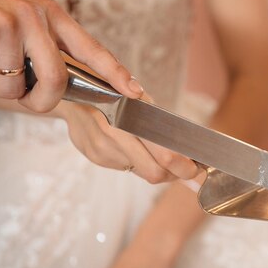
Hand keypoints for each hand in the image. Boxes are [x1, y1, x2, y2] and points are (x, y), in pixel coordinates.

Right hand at [0, 0, 143, 111]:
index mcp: (51, 14)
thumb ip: (45, 47)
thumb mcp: (22, 20)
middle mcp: (34, 16)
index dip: (116, 73)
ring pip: (12, 87)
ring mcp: (6, 22)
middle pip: (56, 80)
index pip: (92, 49)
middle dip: (40, 101)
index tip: (135, 92)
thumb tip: (62, 87)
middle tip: (25, 98)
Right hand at [55, 100, 198, 182]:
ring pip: (140, 171)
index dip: (184, 167)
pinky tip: (133, 148)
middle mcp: (114, 136)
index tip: (195, 168)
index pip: (165, 156)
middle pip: (154, 173)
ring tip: (159, 154)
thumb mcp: (140, 98)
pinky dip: (135, 162)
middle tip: (183, 168)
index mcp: (131, 118)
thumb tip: (191, 144)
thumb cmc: (114, 93)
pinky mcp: (95, 157)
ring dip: (154, 167)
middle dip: (172, 174)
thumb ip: (162, 121)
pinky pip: (124, 167)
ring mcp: (102, 150)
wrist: (71, 93)